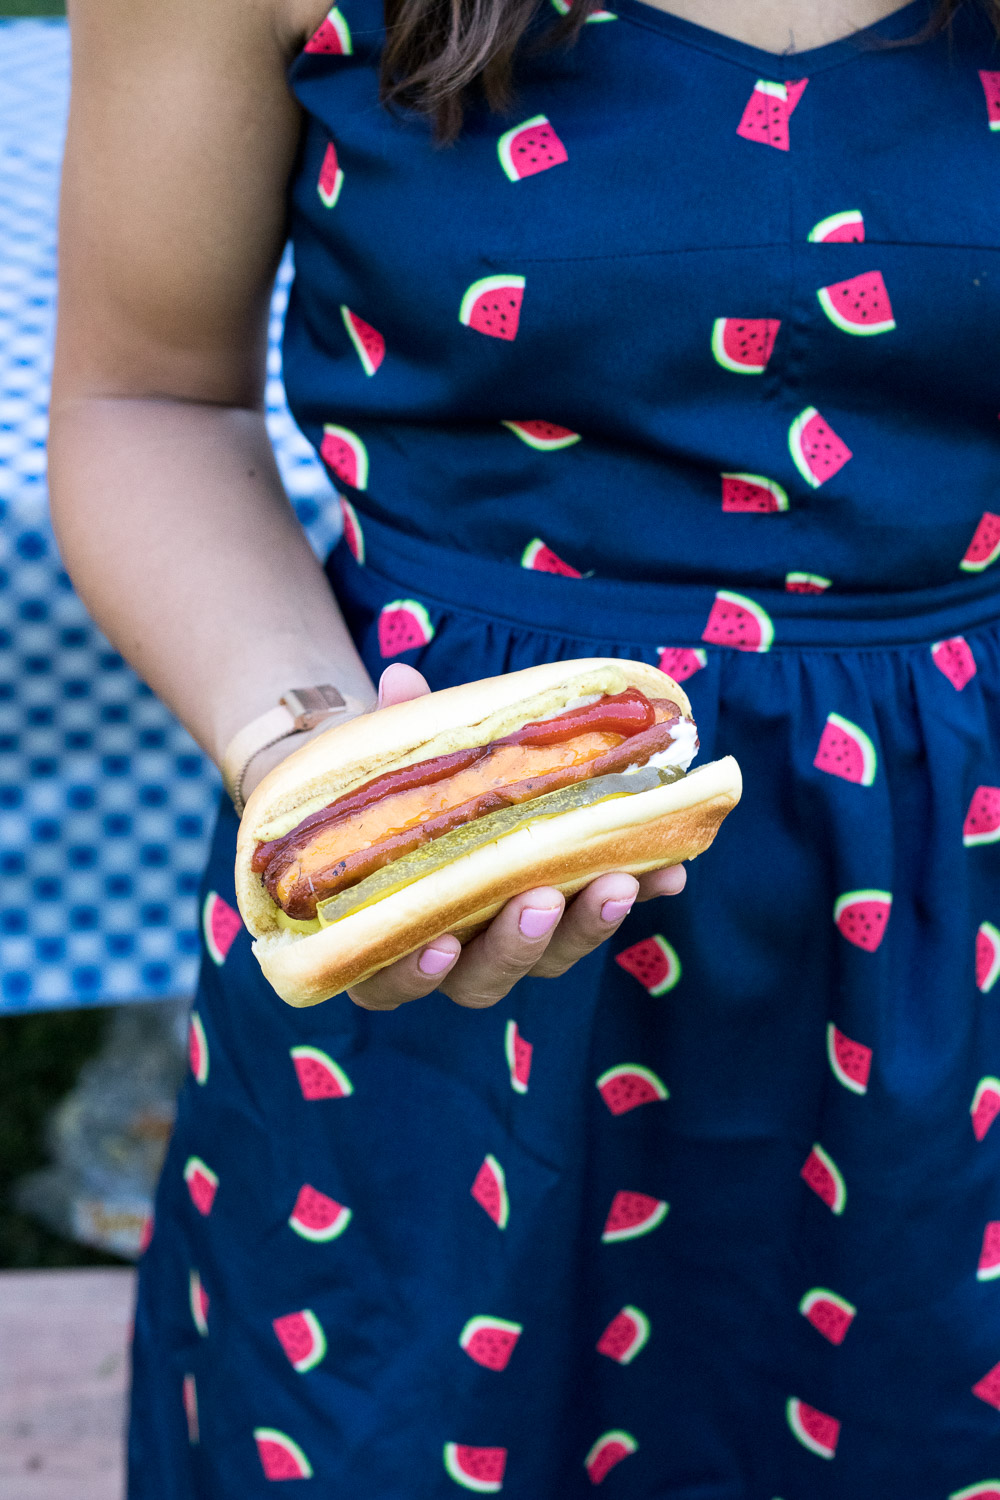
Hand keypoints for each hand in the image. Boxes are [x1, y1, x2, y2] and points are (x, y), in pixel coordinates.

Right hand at [347, 664, 686, 1011]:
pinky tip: (669, 871)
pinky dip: (638, 894)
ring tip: (617, 881)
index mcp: (387, 932)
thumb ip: (393, 731)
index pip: (389, 982)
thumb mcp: (389, 760)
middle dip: (517, 945)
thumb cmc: (395, 791)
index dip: (412, 974)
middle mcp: (451, 956)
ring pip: (548, 960)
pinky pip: (601, 918)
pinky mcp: (569, 918)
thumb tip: (401, 680)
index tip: (440, 945)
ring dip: (585, 926)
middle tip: (541, 900)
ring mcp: (515, 942)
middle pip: (482, 980)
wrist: (439, 790)